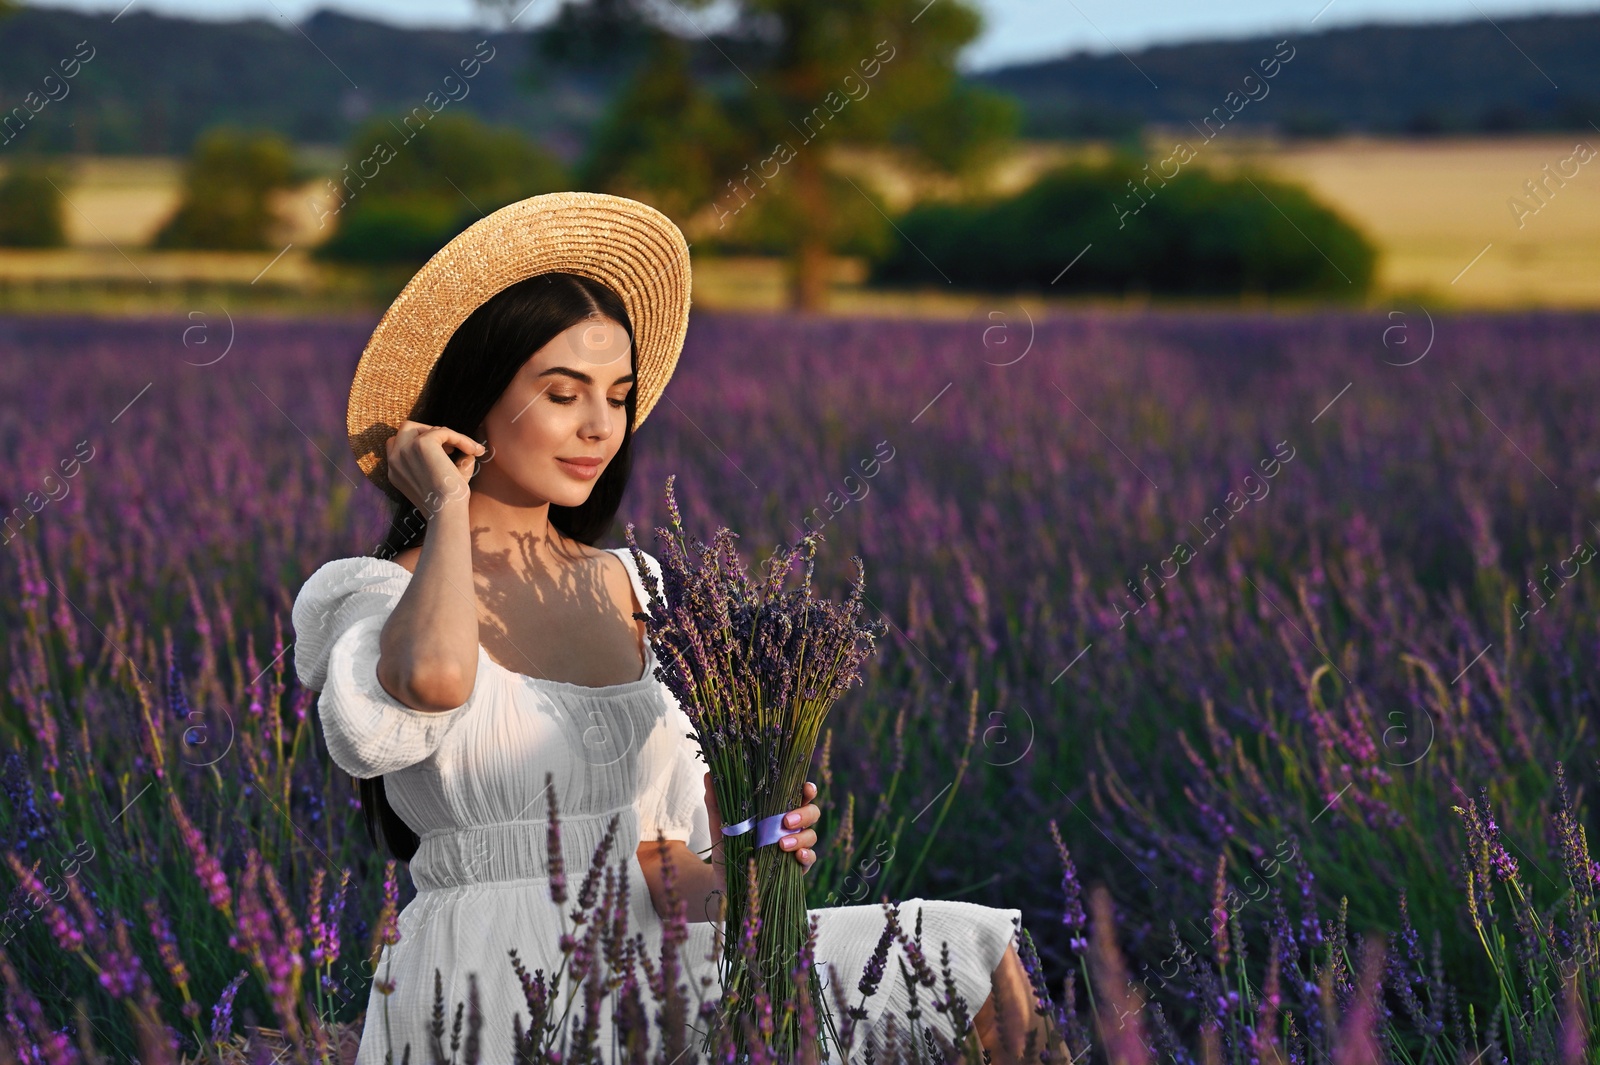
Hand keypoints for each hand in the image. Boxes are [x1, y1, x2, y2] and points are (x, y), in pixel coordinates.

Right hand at [384, 419, 484, 514]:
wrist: (447, 511)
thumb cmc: (449, 502)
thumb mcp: (442, 479)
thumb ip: (449, 462)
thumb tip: (468, 448)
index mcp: (396, 471)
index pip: (397, 443)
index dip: (421, 441)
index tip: (445, 451)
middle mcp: (395, 460)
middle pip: (407, 429)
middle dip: (431, 432)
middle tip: (452, 446)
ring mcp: (405, 450)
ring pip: (425, 427)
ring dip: (448, 434)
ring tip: (466, 448)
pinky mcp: (421, 444)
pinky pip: (443, 431)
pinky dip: (460, 438)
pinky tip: (473, 450)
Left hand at [703, 775, 821, 872]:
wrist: (724, 879)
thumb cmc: (727, 845)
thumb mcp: (721, 824)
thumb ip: (716, 801)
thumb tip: (709, 774)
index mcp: (777, 809)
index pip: (799, 794)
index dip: (807, 789)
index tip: (805, 789)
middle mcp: (791, 825)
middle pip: (812, 812)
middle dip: (804, 813)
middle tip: (786, 820)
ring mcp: (796, 845)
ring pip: (811, 835)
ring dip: (801, 837)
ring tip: (782, 843)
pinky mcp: (797, 866)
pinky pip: (810, 858)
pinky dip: (806, 855)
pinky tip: (796, 856)